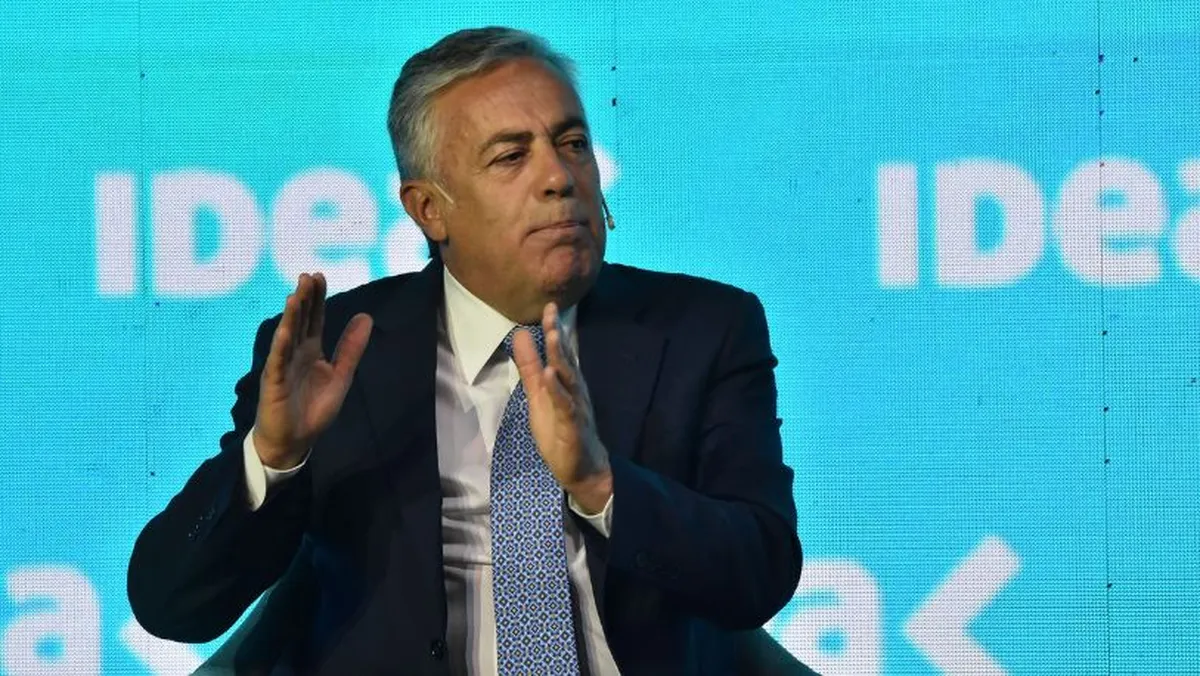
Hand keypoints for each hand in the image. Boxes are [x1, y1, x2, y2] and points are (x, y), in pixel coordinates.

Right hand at [253, 272, 372, 469]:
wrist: (294, 441)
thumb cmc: (313, 409)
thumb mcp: (340, 376)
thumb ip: (351, 349)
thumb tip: (365, 317)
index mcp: (311, 350)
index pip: (314, 318)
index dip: (317, 298)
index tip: (319, 276)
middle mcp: (295, 353)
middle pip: (300, 320)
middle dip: (304, 299)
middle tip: (308, 276)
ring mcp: (283, 365)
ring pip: (287, 335)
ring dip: (291, 316)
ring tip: (296, 294)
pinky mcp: (274, 382)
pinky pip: (278, 361)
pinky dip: (281, 345)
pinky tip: (286, 329)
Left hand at [512, 303, 611, 512]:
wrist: (583, 468)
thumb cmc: (561, 430)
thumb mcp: (539, 396)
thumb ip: (530, 368)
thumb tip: (519, 337)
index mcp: (566, 382)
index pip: (560, 352)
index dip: (554, 329)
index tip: (548, 306)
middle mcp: (574, 390)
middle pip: (566, 360)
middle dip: (558, 336)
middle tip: (552, 313)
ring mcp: (575, 407)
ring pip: (568, 379)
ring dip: (561, 357)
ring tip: (553, 336)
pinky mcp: (572, 426)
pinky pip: (566, 406)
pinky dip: (558, 390)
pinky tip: (550, 376)